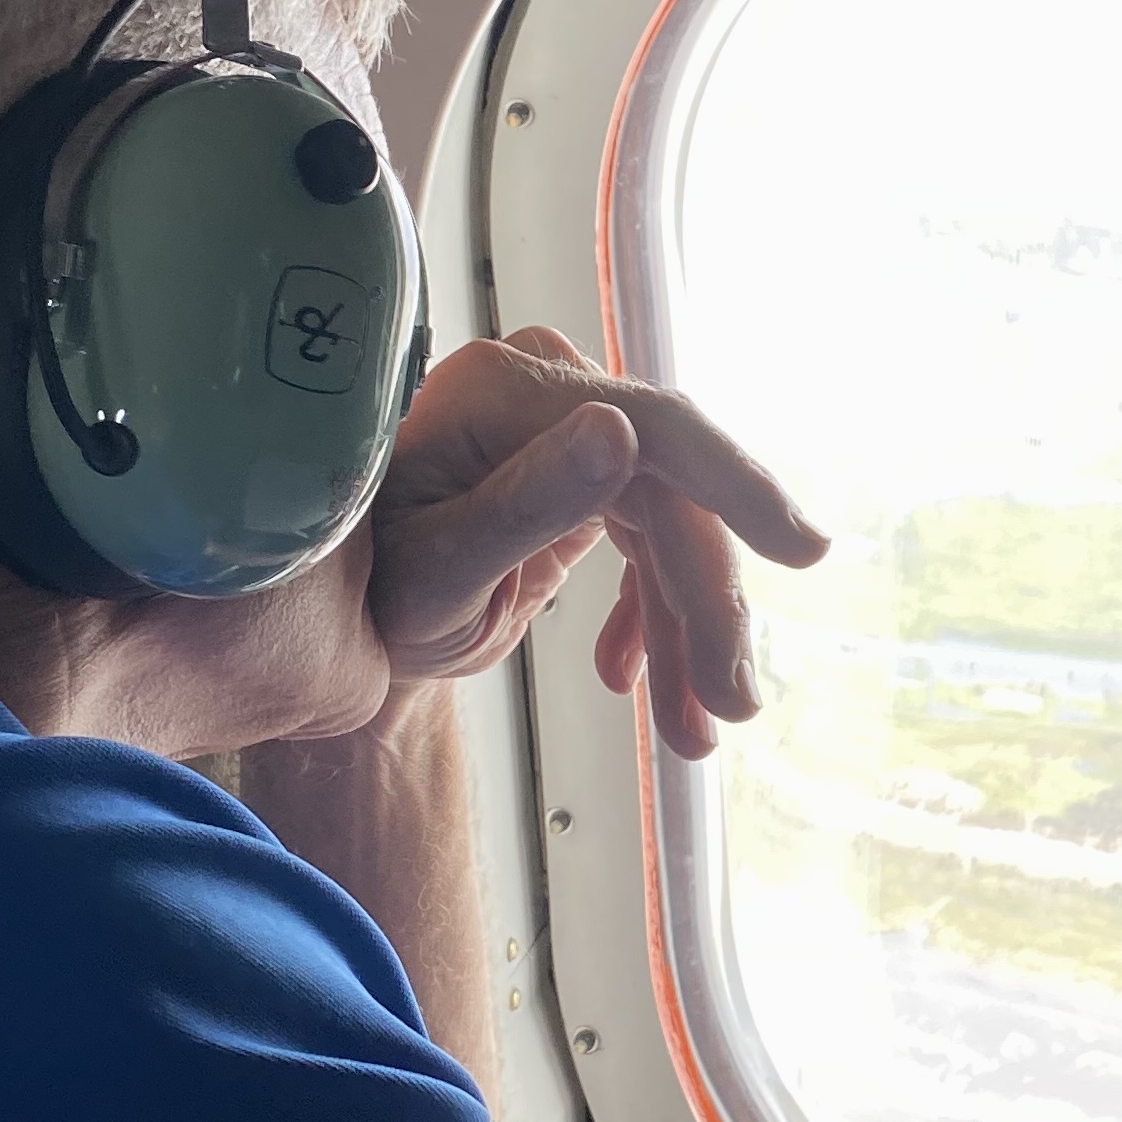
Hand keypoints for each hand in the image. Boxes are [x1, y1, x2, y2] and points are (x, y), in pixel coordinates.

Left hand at [366, 328, 827, 756]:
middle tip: (729, 708)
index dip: (739, 490)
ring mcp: (563, 430)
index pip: (660, 434)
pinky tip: (630, 679)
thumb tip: (619, 433)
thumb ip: (528, 506)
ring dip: (685, 631)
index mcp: (514, 396)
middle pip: (672, 496)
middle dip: (705, 609)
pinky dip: (650, 615)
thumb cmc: (359, 591)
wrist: (314, 613)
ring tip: (692, 729)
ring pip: (666, 530)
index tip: (807, 553)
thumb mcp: (438, 570)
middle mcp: (548, 393)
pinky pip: (643, 540)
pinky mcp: (573, 473)